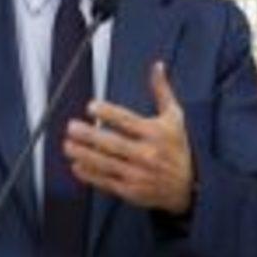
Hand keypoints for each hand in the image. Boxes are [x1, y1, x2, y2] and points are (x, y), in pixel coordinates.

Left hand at [64, 61, 194, 213]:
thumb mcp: (174, 117)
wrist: (187, 186)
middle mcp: (147, 154)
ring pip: (106, 163)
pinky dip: (90, 175)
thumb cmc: (177, 147)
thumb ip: (162, 91)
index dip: (108, 113)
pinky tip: (77, 166)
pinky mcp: (131, 190)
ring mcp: (138, 174)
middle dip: (89, 135)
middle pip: (113, 143)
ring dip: (84, 154)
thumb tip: (157, 65)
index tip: (91, 106)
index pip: (127, 121)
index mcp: (156, 133)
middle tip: (72, 127)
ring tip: (68, 146)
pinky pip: (106, 181)